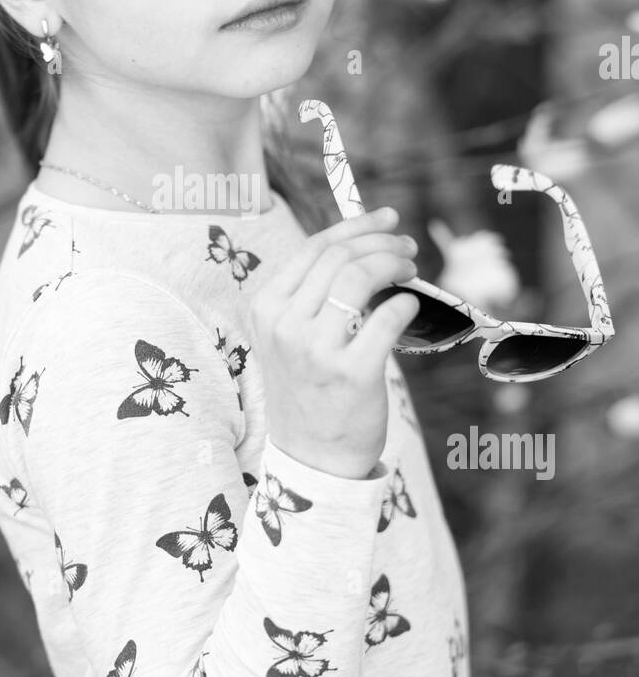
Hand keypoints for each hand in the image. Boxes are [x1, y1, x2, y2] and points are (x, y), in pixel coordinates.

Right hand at [249, 207, 419, 478]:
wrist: (312, 457)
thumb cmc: (309, 389)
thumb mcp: (290, 337)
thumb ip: (315, 293)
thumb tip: (363, 243)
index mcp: (266, 308)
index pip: (314, 248)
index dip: (356, 226)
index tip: (387, 219)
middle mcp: (285, 325)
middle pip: (340, 258)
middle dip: (382, 242)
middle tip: (407, 247)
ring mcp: (316, 350)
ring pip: (360, 278)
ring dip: (394, 264)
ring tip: (410, 270)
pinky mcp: (352, 373)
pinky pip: (387, 317)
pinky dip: (404, 303)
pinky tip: (408, 305)